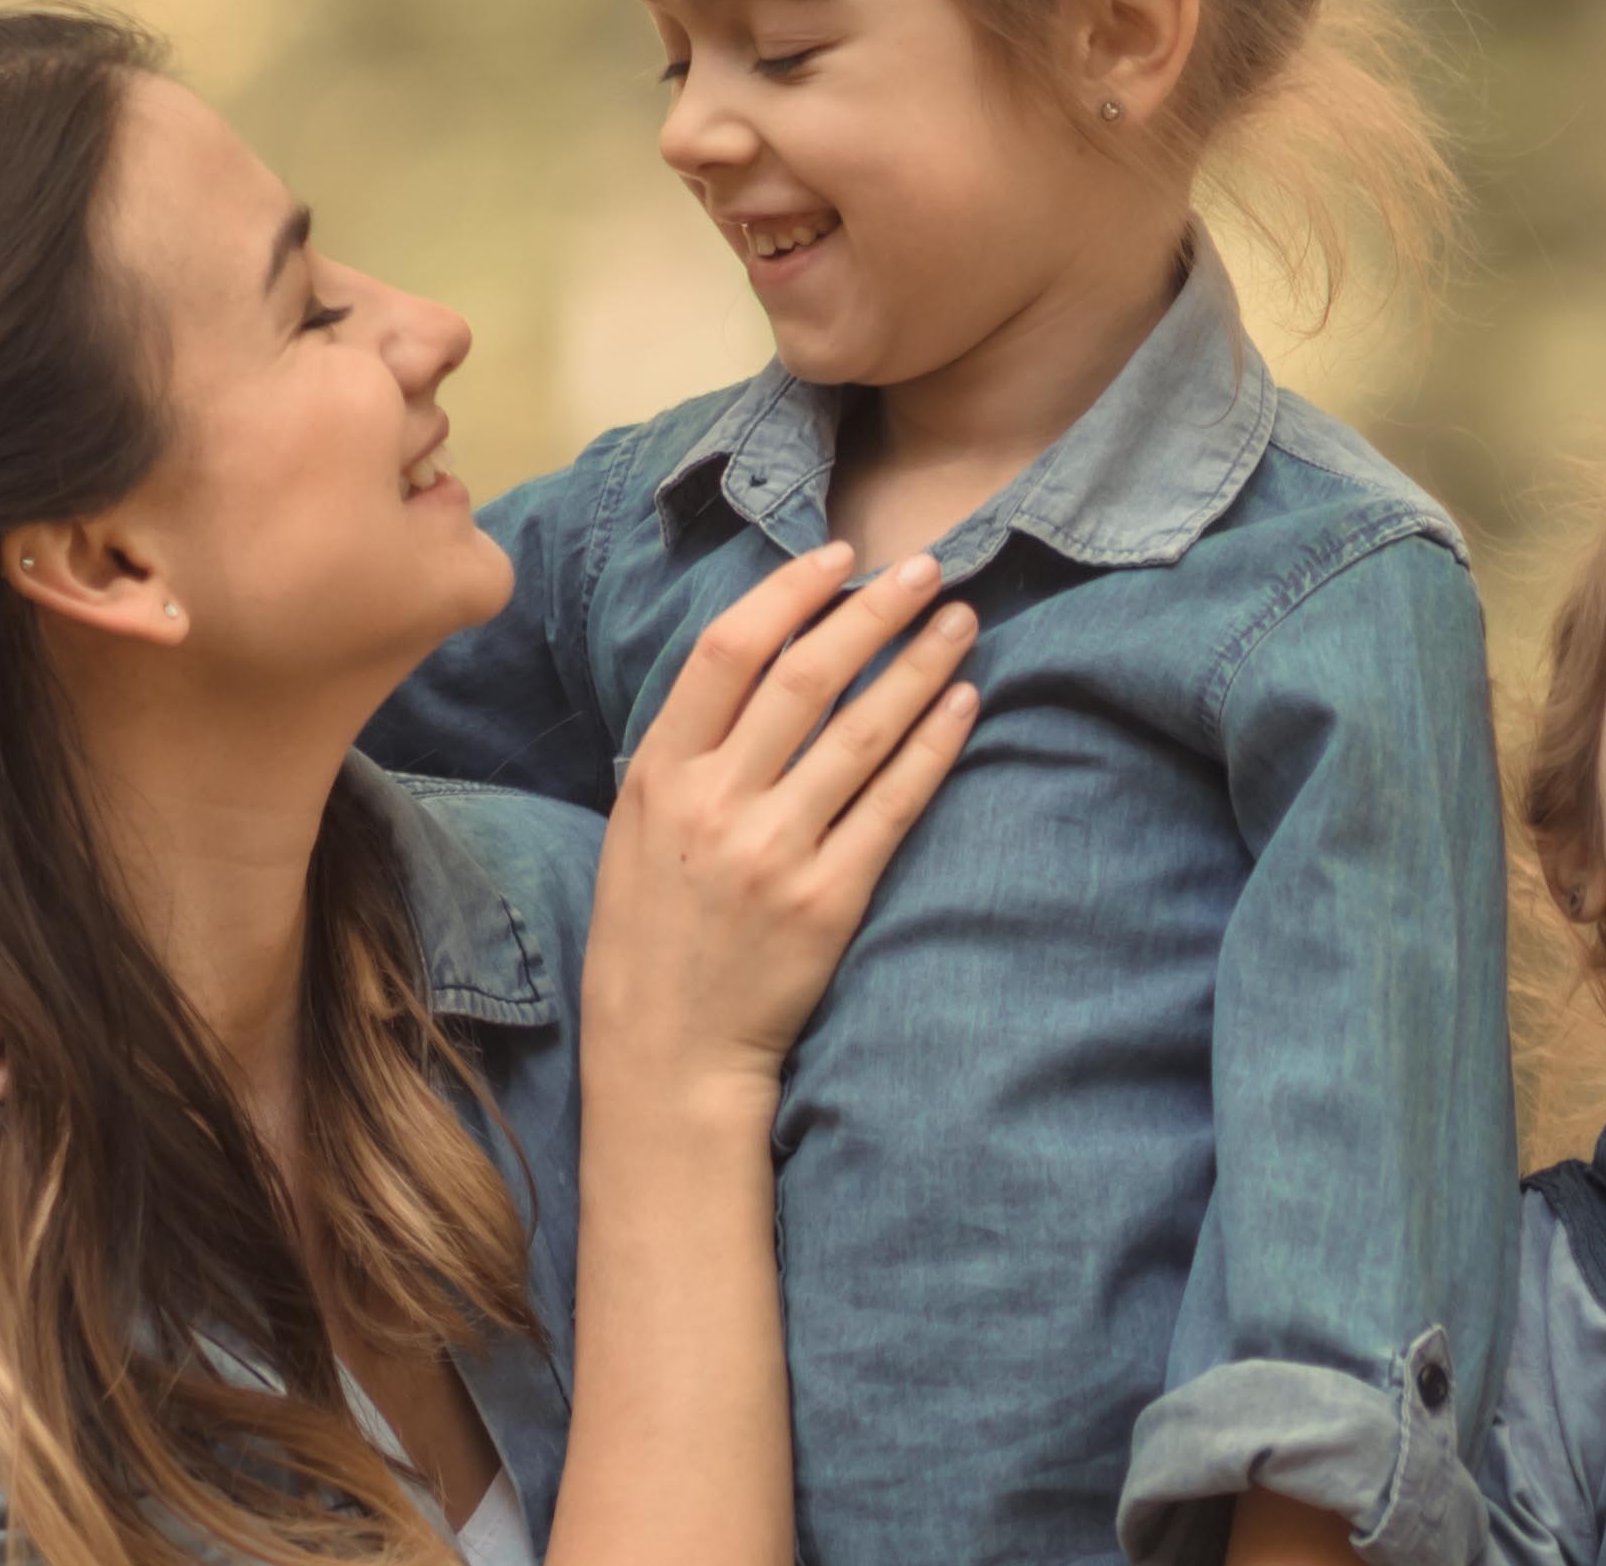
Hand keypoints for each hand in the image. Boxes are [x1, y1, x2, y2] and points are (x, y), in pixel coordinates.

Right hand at [585, 545, 979, 1103]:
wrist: (667, 1049)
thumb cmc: (654, 930)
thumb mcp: (640, 827)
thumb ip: (690, 749)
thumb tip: (761, 659)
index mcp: (661, 774)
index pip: (728, 651)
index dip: (790, 593)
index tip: (840, 556)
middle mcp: (715, 804)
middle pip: (805, 677)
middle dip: (872, 612)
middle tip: (927, 567)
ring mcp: (774, 853)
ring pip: (861, 733)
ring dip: (919, 666)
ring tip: (962, 622)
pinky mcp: (828, 900)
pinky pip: (894, 806)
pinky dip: (934, 747)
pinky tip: (965, 703)